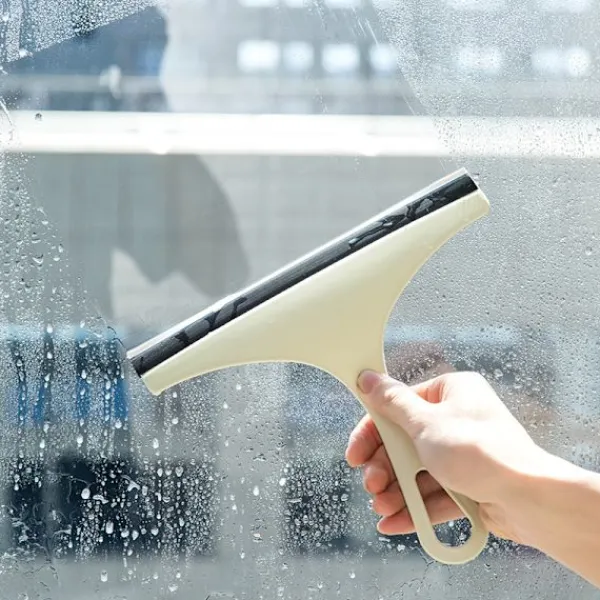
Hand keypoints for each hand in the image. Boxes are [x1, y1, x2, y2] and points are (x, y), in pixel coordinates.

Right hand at [345, 370, 553, 542]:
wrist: (529, 500)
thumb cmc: (481, 451)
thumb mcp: (425, 423)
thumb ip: (392, 403)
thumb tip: (368, 379)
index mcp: (450, 393)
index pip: (398, 407)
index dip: (372, 433)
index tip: (355, 454)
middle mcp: (457, 419)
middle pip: (405, 443)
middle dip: (385, 469)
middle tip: (372, 485)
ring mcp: (464, 454)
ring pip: (418, 471)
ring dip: (396, 492)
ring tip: (382, 509)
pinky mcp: (470, 484)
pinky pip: (435, 493)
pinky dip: (415, 507)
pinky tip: (395, 522)